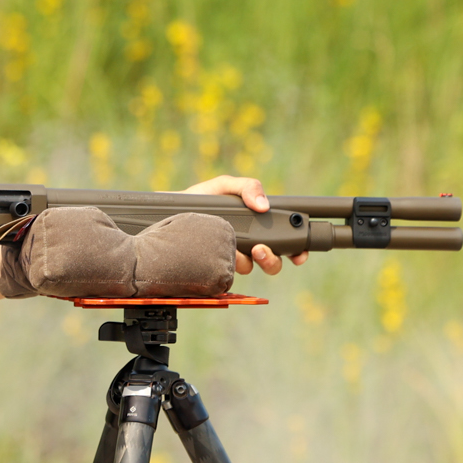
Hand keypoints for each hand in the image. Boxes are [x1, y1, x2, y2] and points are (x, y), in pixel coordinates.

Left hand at [182, 174, 306, 274]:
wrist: (162, 215)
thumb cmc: (196, 199)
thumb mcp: (222, 186)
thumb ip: (246, 187)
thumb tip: (264, 205)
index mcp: (255, 227)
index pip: (284, 242)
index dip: (297, 250)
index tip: (300, 254)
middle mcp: (246, 246)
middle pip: (273, 263)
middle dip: (273, 261)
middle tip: (261, 250)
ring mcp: (230, 258)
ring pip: (252, 270)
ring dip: (250, 263)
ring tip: (241, 251)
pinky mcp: (213, 268)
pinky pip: (227, 275)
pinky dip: (228, 267)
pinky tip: (220, 256)